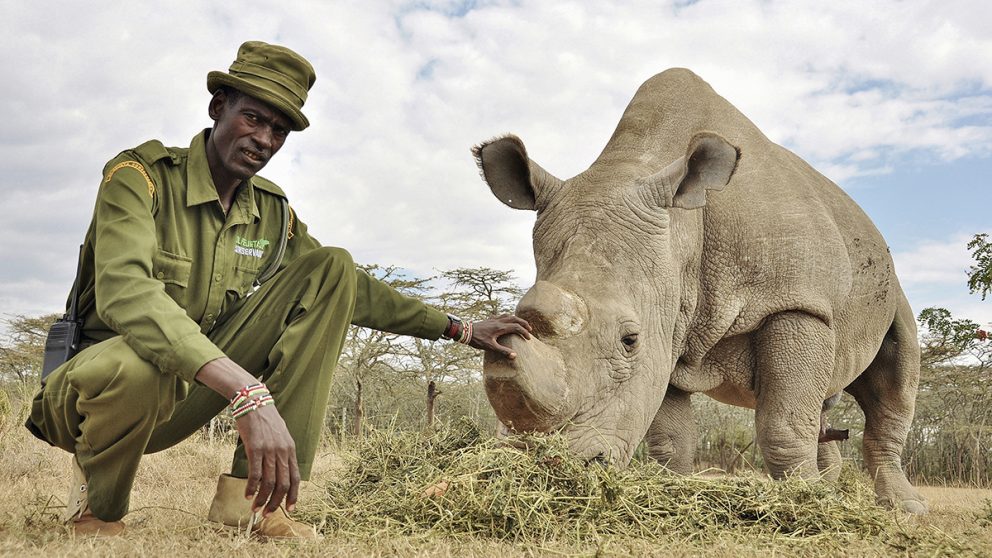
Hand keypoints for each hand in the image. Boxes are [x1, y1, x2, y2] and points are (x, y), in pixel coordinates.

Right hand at [194, 358, 300, 515]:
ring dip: (263, 499)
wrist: (253, 400)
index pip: (296, 477)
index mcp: (290, 449)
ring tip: (256, 508)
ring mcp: (269, 450)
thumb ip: (281, 452)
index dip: (293, 495)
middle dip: (276, 502)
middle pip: (282, 483)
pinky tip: (247, 495)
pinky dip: (252, 487)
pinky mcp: (255, 448)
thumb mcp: (279, 435)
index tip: (290, 508)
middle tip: (268, 513)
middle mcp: (282, 451)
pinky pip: (255, 473)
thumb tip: (279, 470)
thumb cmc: (265, 419)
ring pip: (269, 482)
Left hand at [468, 314, 531, 357]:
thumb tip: (515, 356)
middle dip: (523, 323)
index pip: (517, 327)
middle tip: (529, 329)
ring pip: (509, 315)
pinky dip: (507, 317)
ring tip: (520, 324)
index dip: (524, 332)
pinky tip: (506, 320)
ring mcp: (494, 319)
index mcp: (501, 327)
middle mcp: (499, 321)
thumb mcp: (491, 347)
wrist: (465, 332)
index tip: (528, 338)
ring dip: (516, 319)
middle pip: (515, 319)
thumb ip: (503, 351)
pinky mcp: (490, 319)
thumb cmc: (478, 340)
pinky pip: (501, 315)